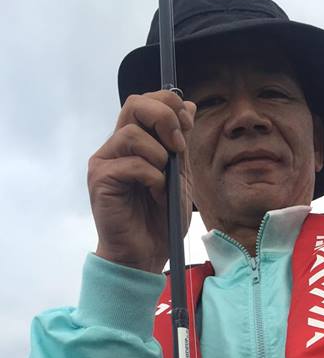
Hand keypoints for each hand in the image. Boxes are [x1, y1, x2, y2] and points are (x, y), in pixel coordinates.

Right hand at [88, 91, 195, 272]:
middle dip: (164, 118)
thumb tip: (189, 106)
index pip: (145, 102)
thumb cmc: (160, 221)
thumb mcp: (180, 177)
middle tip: (178, 146)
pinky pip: (131, 163)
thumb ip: (180, 145)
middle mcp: (116, 147)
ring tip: (164, 184)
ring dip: (159, 157)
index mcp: (134, 143)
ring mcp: (105, 162)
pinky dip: (152, 177)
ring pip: (133, 134)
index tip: (187, 126)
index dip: (169, 105)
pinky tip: (157, 195)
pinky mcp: (101, 179)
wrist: (144, 255)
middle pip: (134, 104)